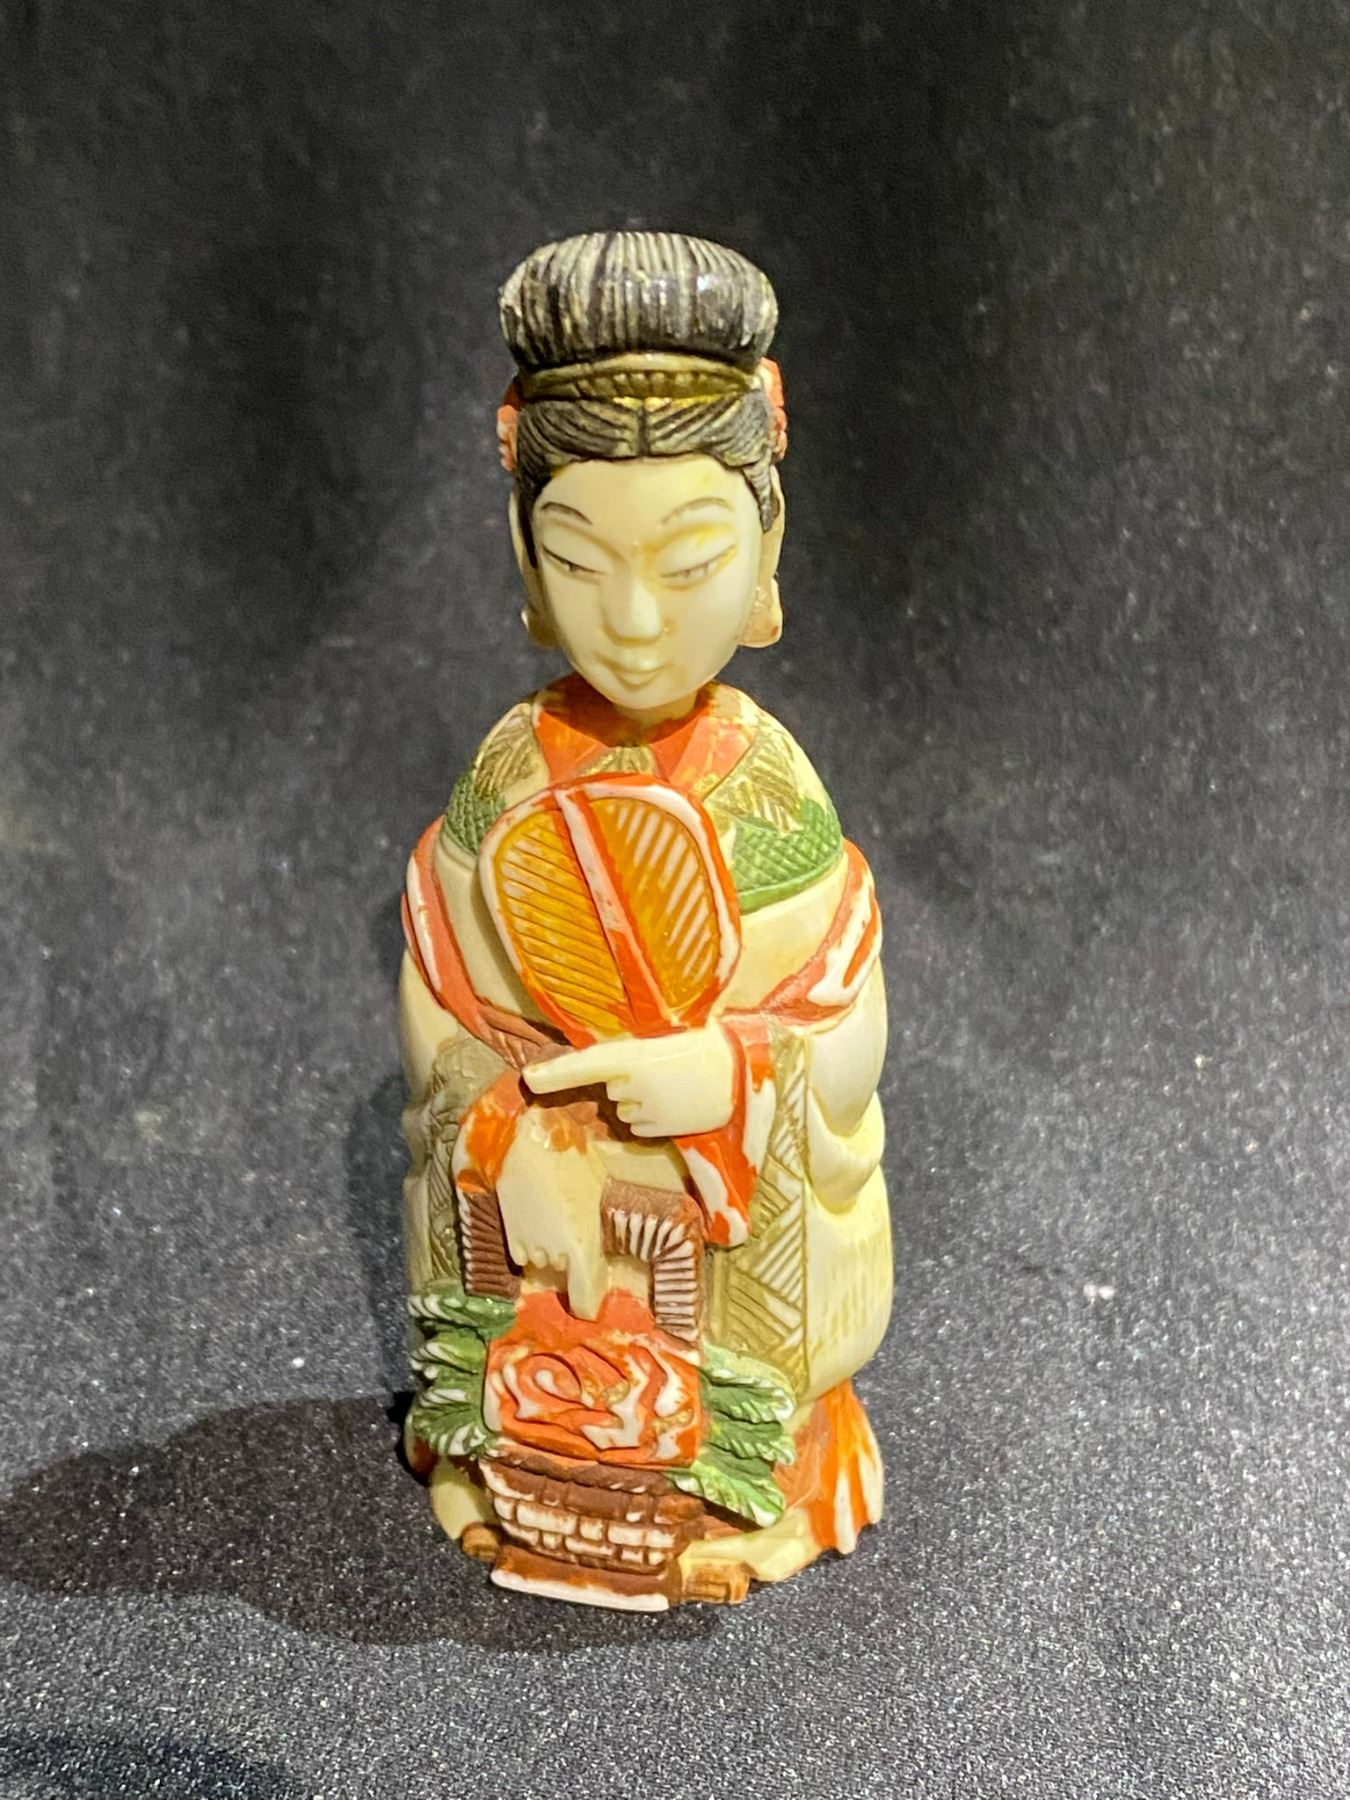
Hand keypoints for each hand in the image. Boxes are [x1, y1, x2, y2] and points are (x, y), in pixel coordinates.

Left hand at [523, 1024, 735, 1138]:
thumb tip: (612, 1047)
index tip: (529, 1078)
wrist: (743, 1074)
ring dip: (642, 1098)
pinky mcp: (662, 1130)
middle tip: (664, 1063)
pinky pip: (641, 1125)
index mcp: (636, 1054)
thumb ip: (636, 1043)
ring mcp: (648, 1110)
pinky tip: (680, 1101)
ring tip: (676, 1081)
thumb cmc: (706, 1043)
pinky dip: (655, 1116)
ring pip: (625, 1108)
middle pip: (611, 1086)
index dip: (556, 1072)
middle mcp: (636, 1085)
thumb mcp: (670, 1031)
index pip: (587, 1064)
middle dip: (628, 1078)